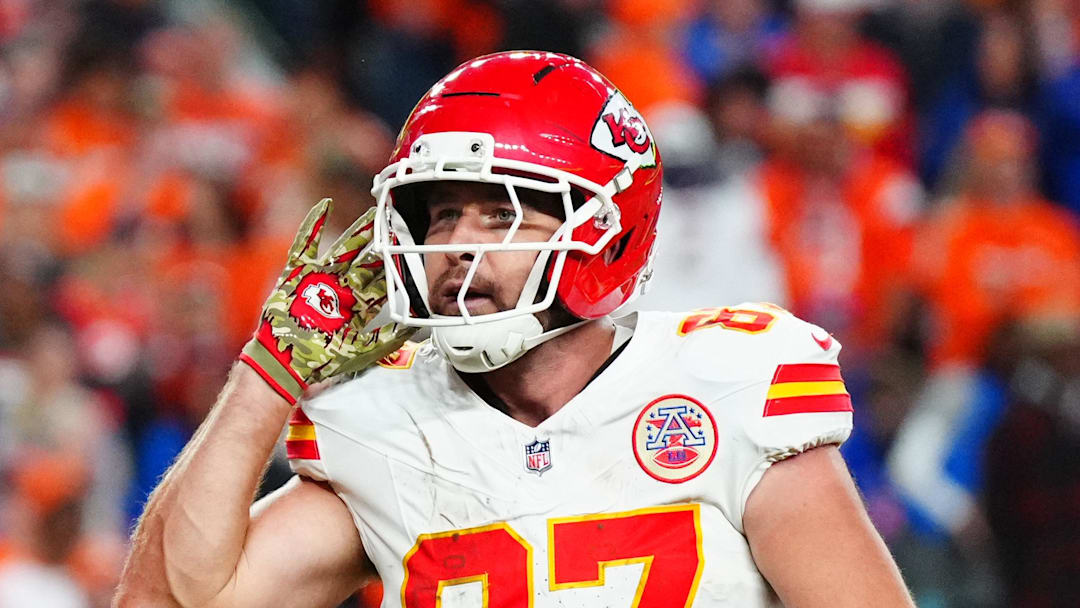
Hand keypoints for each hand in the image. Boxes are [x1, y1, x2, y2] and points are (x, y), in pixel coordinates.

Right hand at [239, 199, 414, 402]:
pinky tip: (326, 206)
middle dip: (383, 246)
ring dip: (359, 232)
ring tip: (374, 215)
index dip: (398, 269)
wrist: (286, 362)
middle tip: (400, 226)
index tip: (415, 254)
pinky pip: (306, 244)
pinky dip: (313, 225)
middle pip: (367, 261)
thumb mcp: (363, 351)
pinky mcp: (298, 272)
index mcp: (358, 305)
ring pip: (344, 248)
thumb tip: (416, 326)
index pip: (383, 282)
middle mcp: (342, 287)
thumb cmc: (322, 359)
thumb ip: (389, 337)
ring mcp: (321, 278)